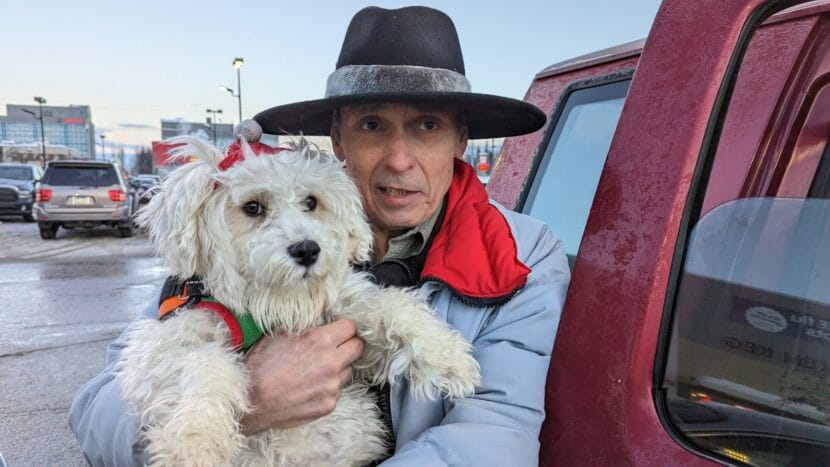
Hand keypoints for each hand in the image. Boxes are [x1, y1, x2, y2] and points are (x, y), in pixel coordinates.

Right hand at [240, 318, 363, 433]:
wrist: (249, 400)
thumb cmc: (260, 366)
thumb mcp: (280, 334)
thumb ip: (306, 325)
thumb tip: (321, 314)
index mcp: (320, 340)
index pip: (350, 327)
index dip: (343, 328)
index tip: (337, 331)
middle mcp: (331, 362)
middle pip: (357, 347)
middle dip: (348, 345)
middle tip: (334, 348)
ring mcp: (332, 386)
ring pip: (348, 370)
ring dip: (338, 368)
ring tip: (315, 370)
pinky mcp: (329, 404)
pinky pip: (337, 391)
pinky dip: (327, 387)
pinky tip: (309, 387)